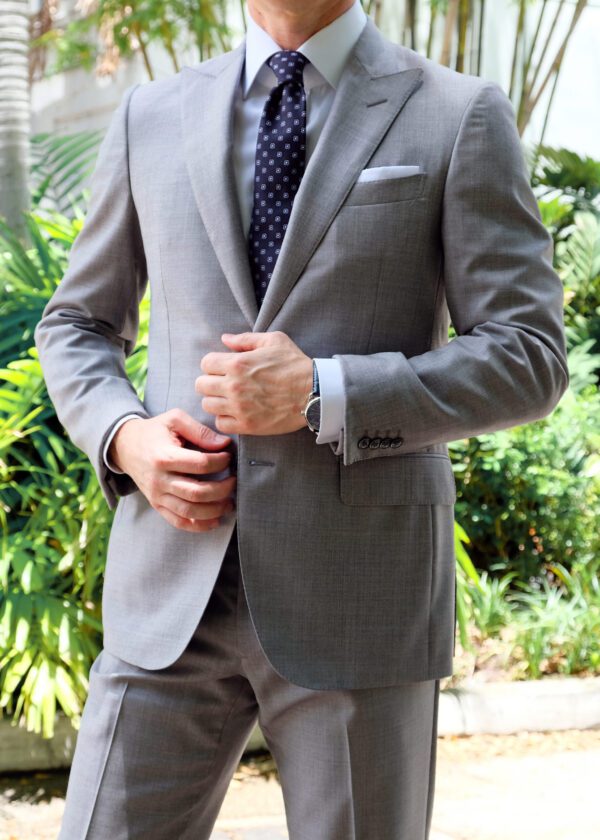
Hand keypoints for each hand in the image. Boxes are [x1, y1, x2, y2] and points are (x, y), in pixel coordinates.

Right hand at [108, 408, 235, 531]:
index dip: (220, 462)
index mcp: (164, 456)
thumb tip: (224, 444)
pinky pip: (178, 522)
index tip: (229, 456)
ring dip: (214, 509)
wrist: (124, 446)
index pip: (200, 464)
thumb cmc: (154, 431)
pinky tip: (215, 520)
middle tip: (234, 481)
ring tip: (229, 502)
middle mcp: (159, 479)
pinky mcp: (157, 505)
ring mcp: (157, 495)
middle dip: (222, 489)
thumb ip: (200, 431)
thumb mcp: (174, 420)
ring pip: (189, 511)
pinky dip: (199, 526)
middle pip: (197, 492)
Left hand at [195, 331, 312, 435]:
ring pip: (208, 405)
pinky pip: (220, 423)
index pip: (205, 363)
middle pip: (201, 385)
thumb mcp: (274, 341)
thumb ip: (245, 339)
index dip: (213, 364)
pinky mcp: (247, 425)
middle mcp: (234, 386)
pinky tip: (235, 413)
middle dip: (210, 382)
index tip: (223, 368)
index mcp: (238, 363)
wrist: (315, 392)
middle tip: (224, 384)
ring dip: (216, 401)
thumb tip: (225, 339)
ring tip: (229, 399)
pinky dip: (224, 418)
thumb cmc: (295, 364)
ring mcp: (239, 407)